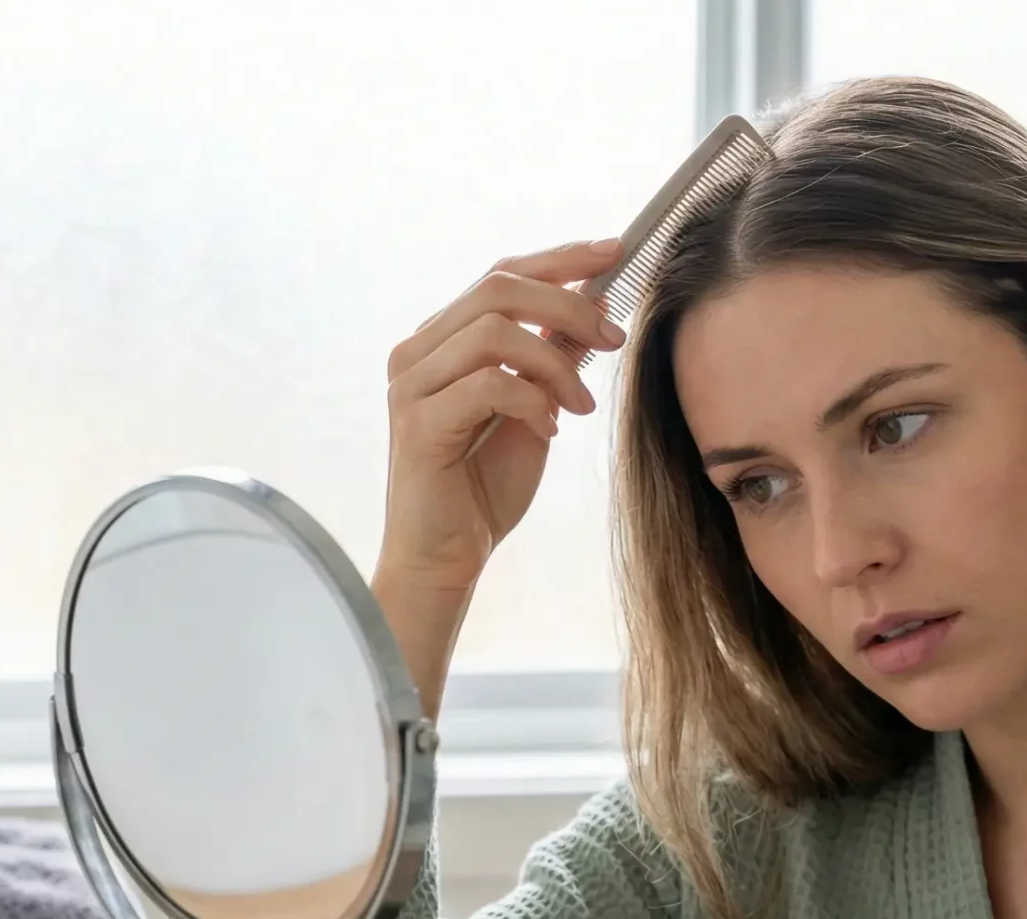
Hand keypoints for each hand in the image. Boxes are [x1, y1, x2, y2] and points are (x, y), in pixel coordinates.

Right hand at [380, 237, 629, 591]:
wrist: (447, 557)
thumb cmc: (485, 487)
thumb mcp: (534, 408)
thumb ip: (551, 356)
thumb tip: (593, 301)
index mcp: (442, 340)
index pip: (501, 275)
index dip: (559, 258)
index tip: (614, 252)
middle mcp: (418, 352)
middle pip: (498, 288)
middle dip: (569, 305)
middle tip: (614, 338)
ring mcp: (411, 385)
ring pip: (495, 332)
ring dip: (556, 363)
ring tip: (580, 405)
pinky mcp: (418, 422)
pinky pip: (489, 385)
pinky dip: (533, 401)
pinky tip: (549, 431)